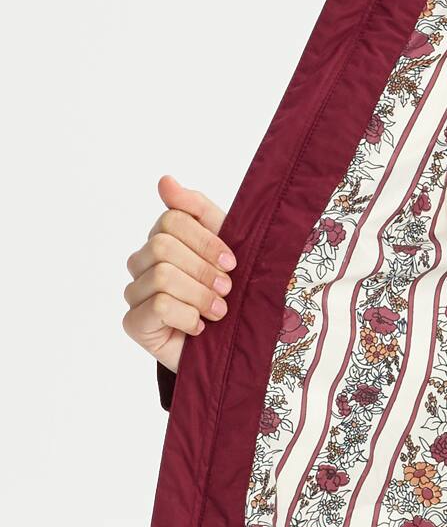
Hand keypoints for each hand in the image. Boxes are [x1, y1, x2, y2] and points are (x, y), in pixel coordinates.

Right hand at [122, 175, 235, 373]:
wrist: (231, 347)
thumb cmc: (230, 294)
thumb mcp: (226, 246)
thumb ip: (197, 210)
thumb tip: (164, 180)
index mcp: (162, 238)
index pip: (172, 219)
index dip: (206, 240)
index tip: (232, 263)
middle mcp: (141, 262)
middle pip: (163, 246)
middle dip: (203, 270)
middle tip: (227, 290)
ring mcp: (134, 292)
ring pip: (162, 277)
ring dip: (200, 296)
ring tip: (218, 312)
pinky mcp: (134, 323)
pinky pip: (159, 306)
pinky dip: (188, 317)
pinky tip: (199, 328)